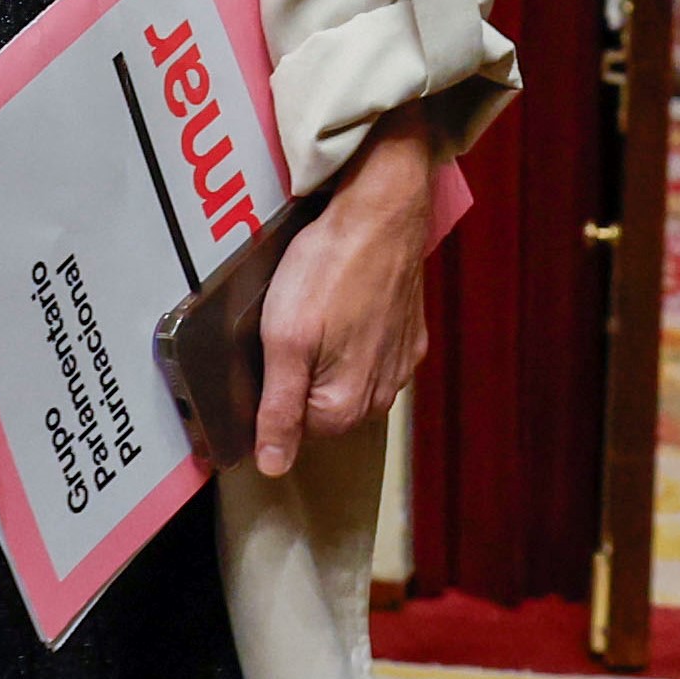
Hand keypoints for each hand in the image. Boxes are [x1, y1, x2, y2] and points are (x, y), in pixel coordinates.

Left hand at [250, 109, 438, 477]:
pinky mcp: (411, 336)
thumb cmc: (330, 268)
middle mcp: (381, 395)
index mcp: (346, 405)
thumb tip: (273, 467)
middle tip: (291, 323)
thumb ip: (278, 409)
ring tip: (319, 308)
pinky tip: (344, 302)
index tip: (269, 351)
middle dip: (301, 371)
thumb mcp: (284, 340)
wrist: (382, 211)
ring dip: (328, 354)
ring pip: (347, 378)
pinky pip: (372, 353)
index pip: (292, 428)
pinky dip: (355, 334)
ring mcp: (400, 365)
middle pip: (321, 405)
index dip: (272, 389)